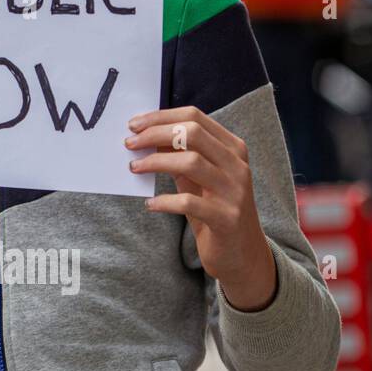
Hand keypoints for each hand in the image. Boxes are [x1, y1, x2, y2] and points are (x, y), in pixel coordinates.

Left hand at [126, 106, 276, 310]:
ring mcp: (235, 192)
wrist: (242, 253)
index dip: (160, 117)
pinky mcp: (227, 218)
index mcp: (232, 148)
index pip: (194, 117)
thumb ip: (178, 154)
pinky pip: (190, 202)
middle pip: (192, 133)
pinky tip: (149, 204)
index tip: (133, 124)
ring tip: (134, 168)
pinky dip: (164, 201)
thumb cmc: (213, 208)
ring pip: (191, 162)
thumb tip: (145, 133)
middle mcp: (237, 165)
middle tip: (129, 143)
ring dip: (155, 162)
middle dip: (155, 133)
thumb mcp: (197, 176)